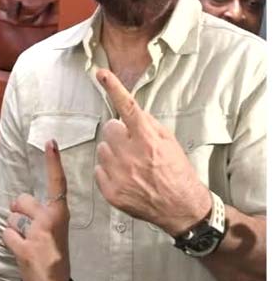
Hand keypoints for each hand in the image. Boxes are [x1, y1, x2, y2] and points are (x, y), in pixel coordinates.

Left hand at [1, 140, 70, 280]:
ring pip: (12, 218)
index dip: (53, 162)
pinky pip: (6, 234)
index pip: (58, 182)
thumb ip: (41, 212)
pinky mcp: (26, 248)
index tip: (50, 142)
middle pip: (21, 200)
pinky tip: (21, 252)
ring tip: (27, 243)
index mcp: (60, 213)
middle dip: (18, 210)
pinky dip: (9, 242)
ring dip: (14, 230)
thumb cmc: (51, 252)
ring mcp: (39, 234)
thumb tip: (18, 202)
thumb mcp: (54, 228)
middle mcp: (52, 219)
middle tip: (28, 228)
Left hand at [94, 68, 210, 235]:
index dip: (113, 88)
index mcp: (147, 139)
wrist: (181, 207)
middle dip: (119, 134)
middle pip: (109, 128)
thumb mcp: (169, 141)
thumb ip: (148, 125)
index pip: (127, 107)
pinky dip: (109, 172)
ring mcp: (118, 174)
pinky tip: (126, 178)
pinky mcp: (110, 191)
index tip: (101, 73)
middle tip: (132, 145)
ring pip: (102, 149)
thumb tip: (130, 111)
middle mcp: (130, 155)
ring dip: (114, 153)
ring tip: (131, 166)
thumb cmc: (177, 171)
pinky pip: (99, 170)